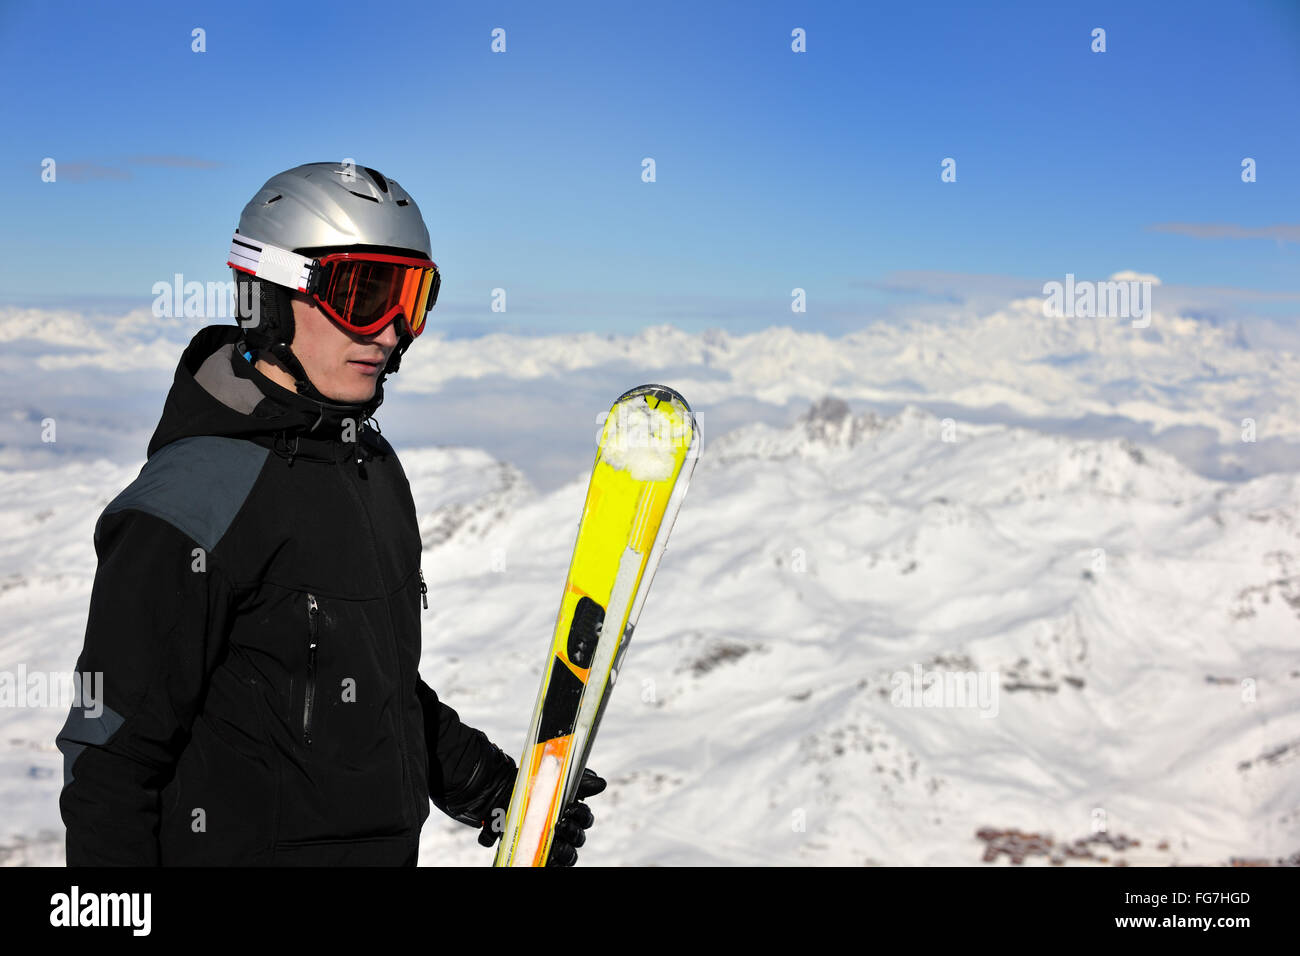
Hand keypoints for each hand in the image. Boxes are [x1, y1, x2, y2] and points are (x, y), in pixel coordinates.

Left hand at [476, 765, 606, 865]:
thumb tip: (601, 783)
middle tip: (560, 825)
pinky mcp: (537, 853)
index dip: (582, 816)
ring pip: (569, 855)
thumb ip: (578, 781)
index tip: (570, 809)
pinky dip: (553, 863)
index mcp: (570, 812)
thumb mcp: (553, 780)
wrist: (500, 793)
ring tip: (556, 845)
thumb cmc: (528, 787)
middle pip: (579, 839)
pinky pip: (551, 864)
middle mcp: (563, 830)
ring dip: (566, 851)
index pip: (585, 819)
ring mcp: (550, 843)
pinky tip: (549, 859)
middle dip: (573, 833)